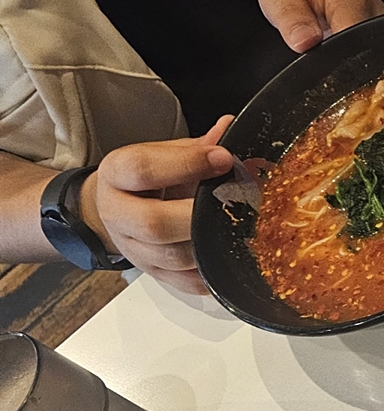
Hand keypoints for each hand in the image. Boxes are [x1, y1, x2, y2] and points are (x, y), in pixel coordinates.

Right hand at [81, 117, 234, 294]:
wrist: (116, 211)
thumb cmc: (147, 179)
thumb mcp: (163, 154)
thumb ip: (196, 146)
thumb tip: (229, 128)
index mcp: (117, 175)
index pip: (142, 170)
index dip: (186, 164)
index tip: (224, 158)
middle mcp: (119, 216)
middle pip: (153, 224)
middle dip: (197, 215)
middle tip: (236, 201)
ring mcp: (136, 251)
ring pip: (173, 258)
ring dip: (211, 243)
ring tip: (240, 226)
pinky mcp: (156, 276)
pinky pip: (188, 283)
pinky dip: (214, 272)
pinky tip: (233, 254)